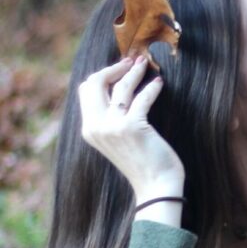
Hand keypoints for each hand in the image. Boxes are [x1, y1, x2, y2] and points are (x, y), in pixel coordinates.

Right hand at [78, 56, 184, 216]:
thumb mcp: (118, 140)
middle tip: (131, 60)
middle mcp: (96, 127)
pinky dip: (152, 87)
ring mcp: (113, 127)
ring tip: (145, 64)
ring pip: (120, 86)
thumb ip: (111, 119)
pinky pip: (141, 98)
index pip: (86, 91)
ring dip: (134, 71)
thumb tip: (118, 90)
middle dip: (113, 68)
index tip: (119, 67)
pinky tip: (159, 83)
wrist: (156, 187)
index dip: (102, 74)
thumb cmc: (143, 163)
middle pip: (94, 83)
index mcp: (89, 130)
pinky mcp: (133, 127)